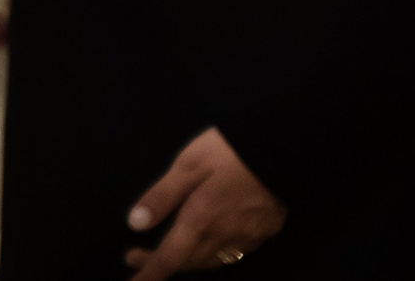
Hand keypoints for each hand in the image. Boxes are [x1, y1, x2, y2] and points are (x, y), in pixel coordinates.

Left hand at [125, 128, 284, 277]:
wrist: (282, 147)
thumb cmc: (229, 151)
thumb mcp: (187, 165)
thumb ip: (162, 196)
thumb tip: (135, 223)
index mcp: (201, 220)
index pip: (170, 258)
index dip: (149, 272)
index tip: (132, 279)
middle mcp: (225, 236)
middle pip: (190, 262)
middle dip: (162, 263)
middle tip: (137, 255)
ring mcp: (249, 237)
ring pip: (212, 261)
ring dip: (188, 261)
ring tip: (167, 253)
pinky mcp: (265, 232)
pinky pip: (233, 252)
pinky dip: (212, 254)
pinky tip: (206, 243)